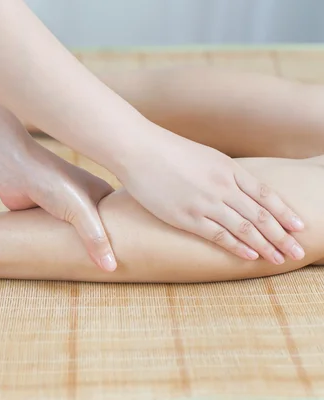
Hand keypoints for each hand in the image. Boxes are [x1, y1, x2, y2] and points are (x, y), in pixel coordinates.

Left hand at [0, 141, 116, 271]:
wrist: (13, 169)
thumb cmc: (52, 180)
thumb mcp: (80, 211)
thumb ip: (95, 239)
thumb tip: (110, 268)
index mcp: (101, 192)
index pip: (120, 220)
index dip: (127, 238)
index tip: (134, 257)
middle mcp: (85, 199)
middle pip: (98, 230)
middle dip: (102, 248)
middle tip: (112, 272)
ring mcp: (65, 207)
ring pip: (77, 235)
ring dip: (80, 249)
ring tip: (91, 273)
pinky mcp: (46, 215)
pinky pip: (58, 236)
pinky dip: (61, 246)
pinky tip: (66, 262)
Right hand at [120, 123, 304, 264]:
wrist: (139, 150)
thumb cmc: (168, 151)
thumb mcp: (204, 157)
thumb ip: (223, 174)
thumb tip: (238, 190)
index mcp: (229, 169)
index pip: (266, 195)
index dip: (285, 213)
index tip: (300, 227)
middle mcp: (222, 187)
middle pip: (261, 215)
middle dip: (282, 236)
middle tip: (298, 252)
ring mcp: (205, 202)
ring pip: (244, 228)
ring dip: (265, 245)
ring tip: (280, 259)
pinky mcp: (186, 216)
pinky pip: (218, 235)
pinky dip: (237, 246)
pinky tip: (250, 255)